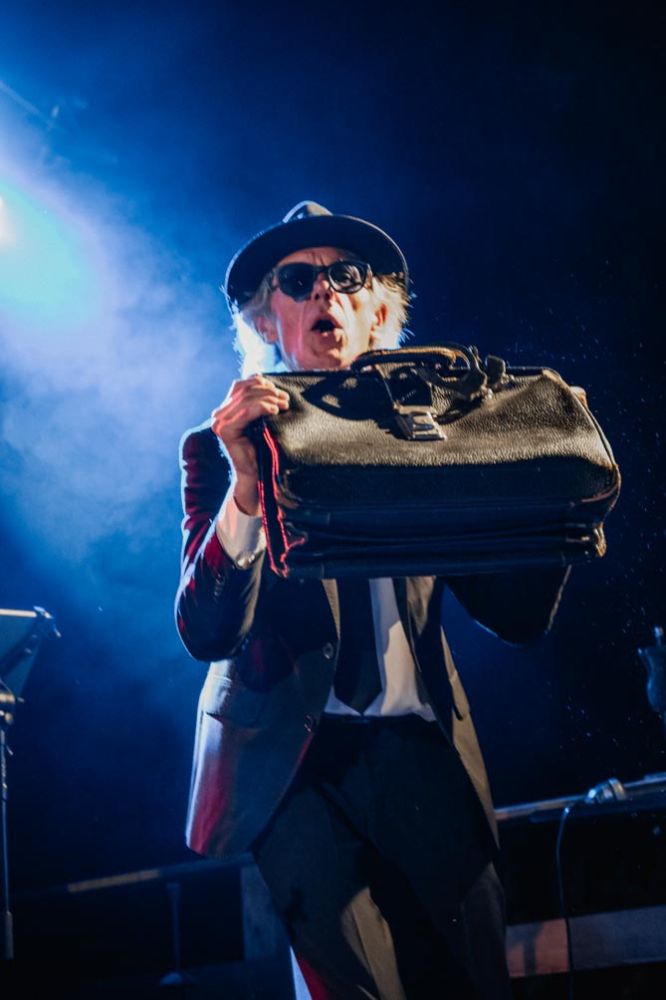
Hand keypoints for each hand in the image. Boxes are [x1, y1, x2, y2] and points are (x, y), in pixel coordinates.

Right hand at [211, 375, 288, 513]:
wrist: (255, 475)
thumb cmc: (261, 448)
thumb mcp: (260, 419)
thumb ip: (258, 401)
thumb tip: (265, 380)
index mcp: (226, 409)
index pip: (241, 385)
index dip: (260, 383)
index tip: (279, 392)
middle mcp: (219, 414)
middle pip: (245, 390)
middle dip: (269, 391)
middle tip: (286, 399)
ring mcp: (220, 423)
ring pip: (248, 399)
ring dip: (270, 399)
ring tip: (284, 405)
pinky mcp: (227, 431)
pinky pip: (247, 411)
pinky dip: (263, 408)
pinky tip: (275, 411)